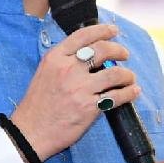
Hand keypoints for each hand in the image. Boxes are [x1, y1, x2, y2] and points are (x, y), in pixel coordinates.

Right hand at [10, 23, 140, 161]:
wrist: (30, 132)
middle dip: (119, 50)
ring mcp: (80, 88)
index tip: (113, 30)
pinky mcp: (89, 108)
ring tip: (130, 77)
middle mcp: (68, 69)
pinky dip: (129, 93)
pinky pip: (116, 96)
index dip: (102, 30)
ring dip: (127, 74)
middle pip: (103, 50)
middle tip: (124, 54)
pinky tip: (133, 91)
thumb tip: (89, 52)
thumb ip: (64, 60)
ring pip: (114, 73)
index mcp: (55, 57)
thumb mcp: (45, 72)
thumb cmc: (37, 104)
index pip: (83, 35)